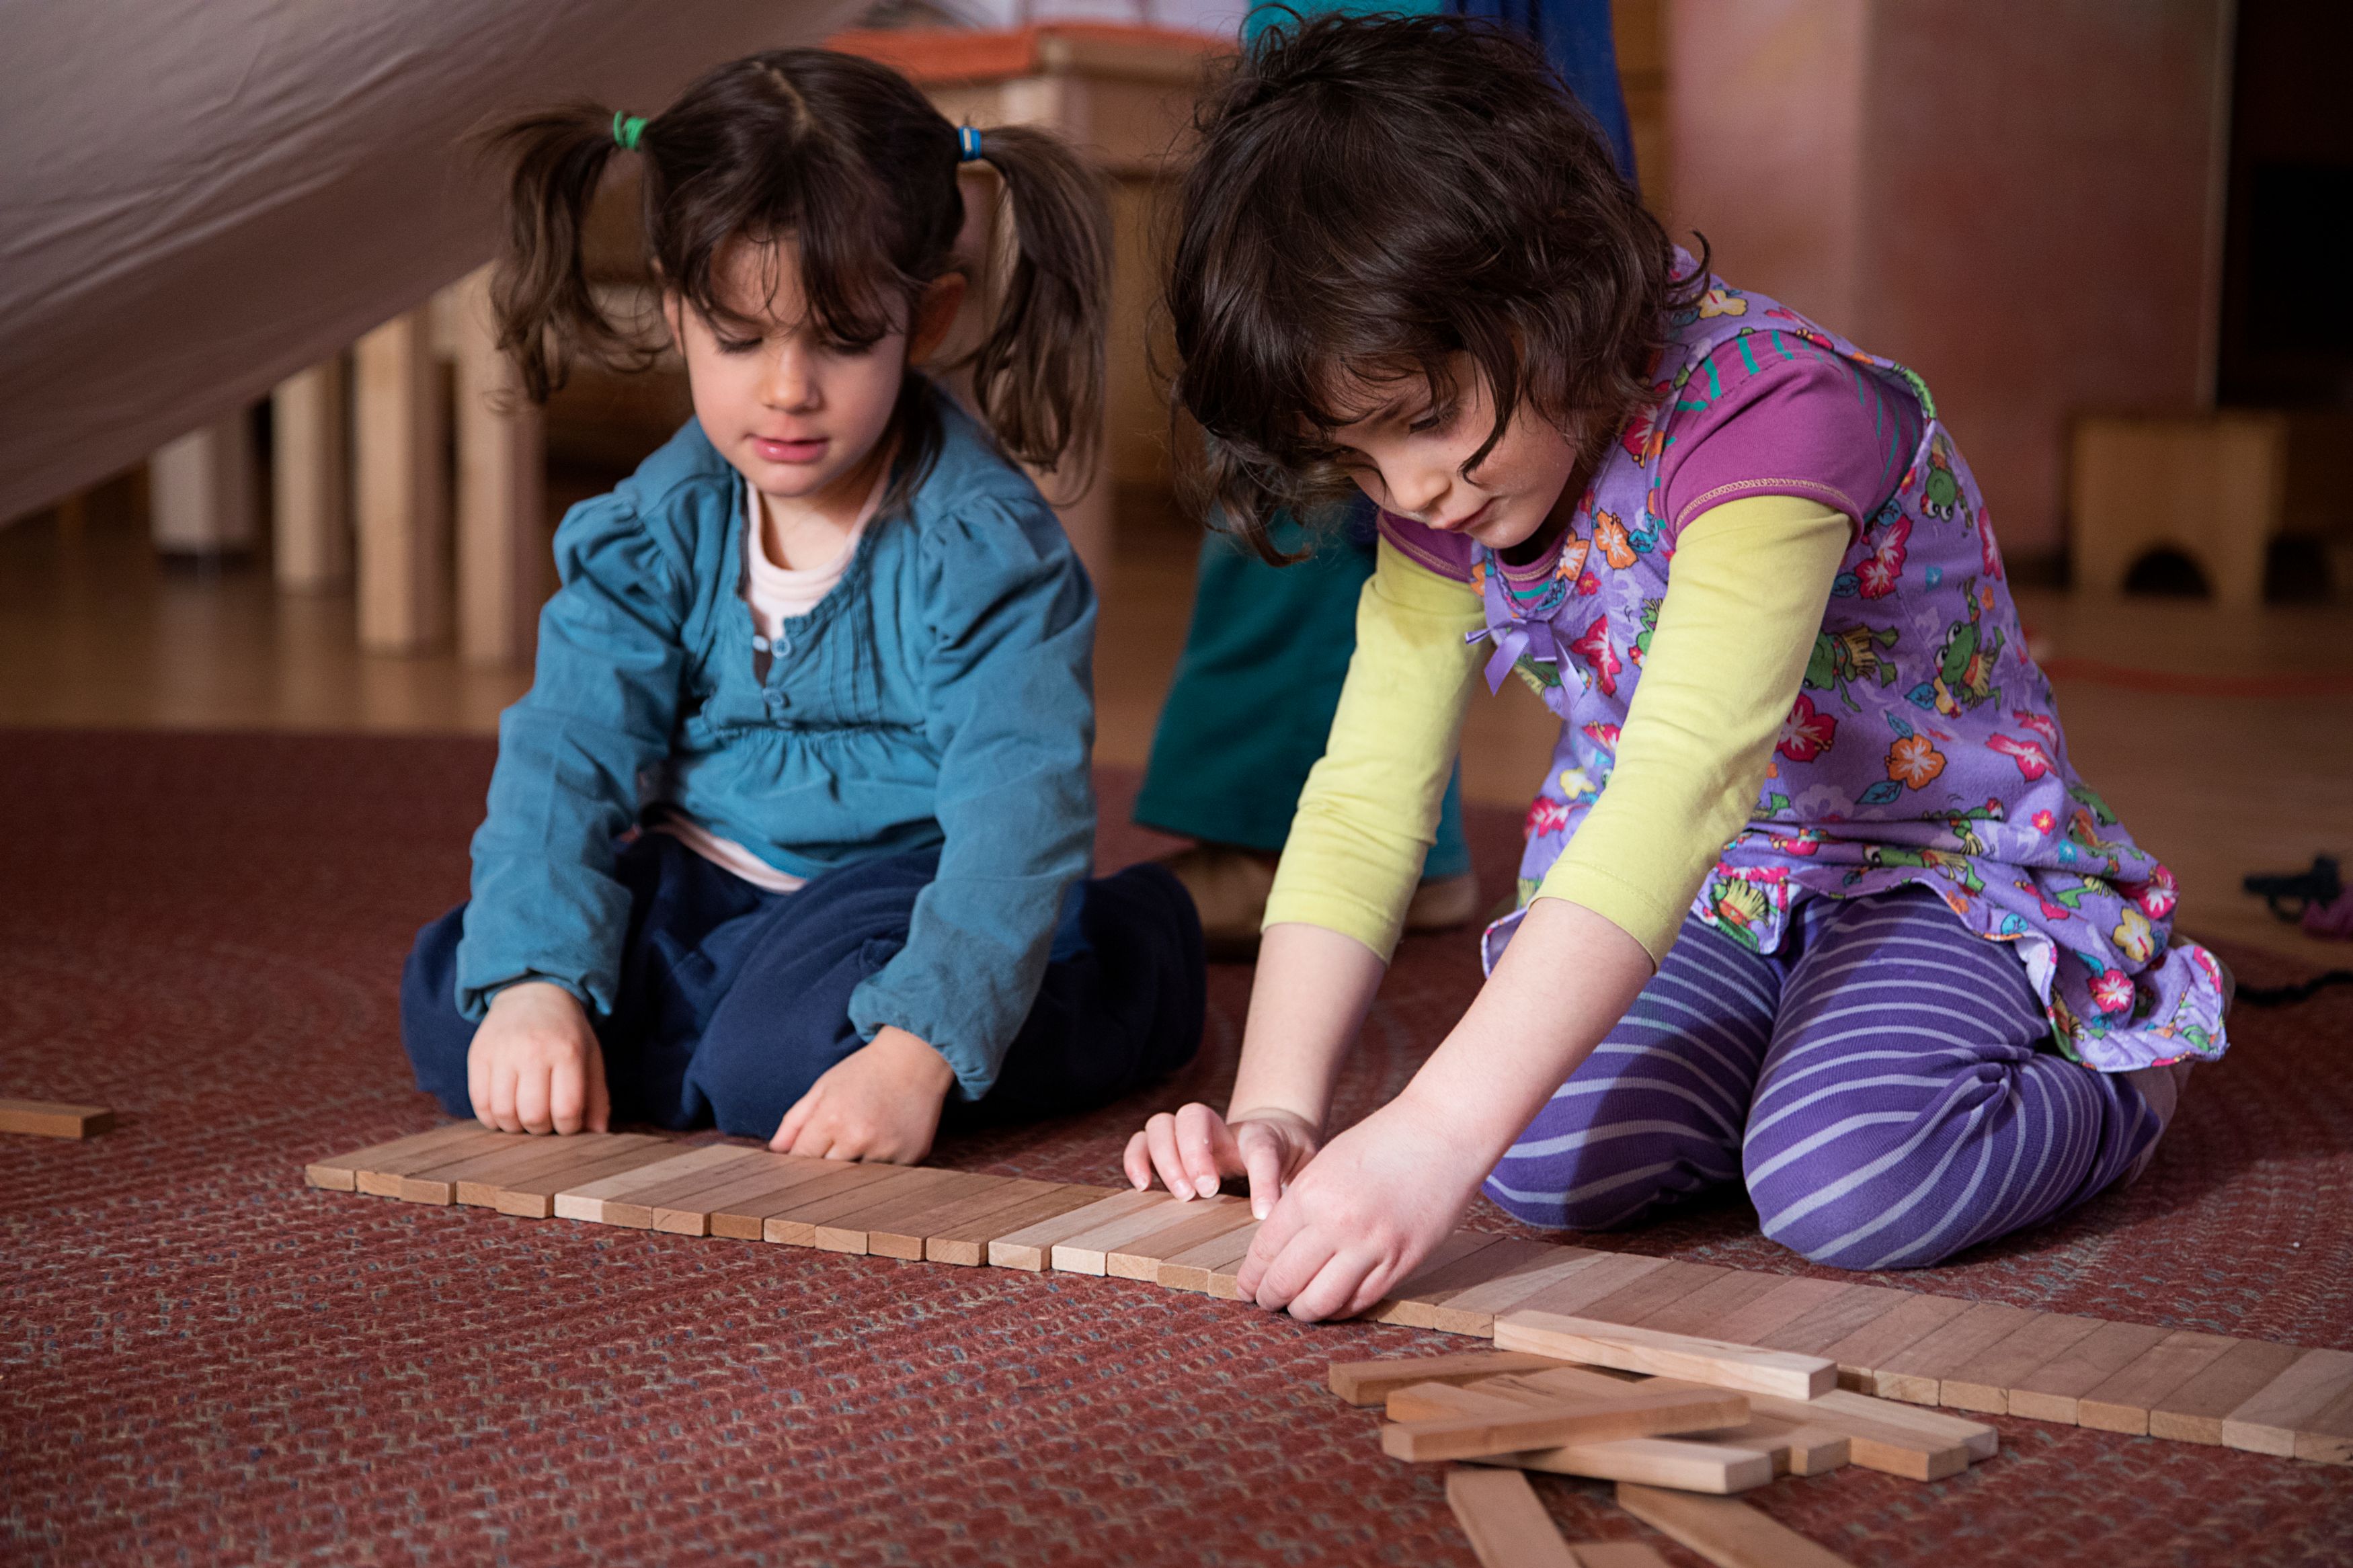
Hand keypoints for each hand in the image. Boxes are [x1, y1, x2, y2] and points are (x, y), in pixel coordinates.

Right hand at [469, 980, 609, 1133]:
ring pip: (503, 1113)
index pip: (567, 1109)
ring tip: (524, 1118)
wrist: (533, 993)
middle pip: (533, 1116)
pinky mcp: (478, 1055)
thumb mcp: (591, 1056)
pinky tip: (503, 1113)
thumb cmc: (567, 1032)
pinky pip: (479, 1102)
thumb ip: (597, 1095)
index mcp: (568, 1052)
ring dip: (514, 1127)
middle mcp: (533, 1051)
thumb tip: (598, 1132)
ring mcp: (502, 1053)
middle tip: (545, 1121)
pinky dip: (491, 1118)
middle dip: (541, 1130)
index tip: (568, 1123)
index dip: (568, 1128)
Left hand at [770, 1025, 955, 1162]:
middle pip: (827, 1173)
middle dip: (827, 1162)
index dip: (802, 1156)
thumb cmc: (865, 1071)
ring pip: (857, 1177)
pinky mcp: (910, 1156)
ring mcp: (886, 1149)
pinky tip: (886, 1138)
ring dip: (856, 1164)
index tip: (808, 1152)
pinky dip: (882, 1164)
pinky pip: (886, 1174)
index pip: (802, 1158)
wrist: (915, 1058)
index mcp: (831, 1118)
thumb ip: (795, 1121)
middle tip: (837, 1143)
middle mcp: (859, 1137)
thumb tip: (775, 1151)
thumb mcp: (823, 1087)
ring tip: (866, 1135)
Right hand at [1123, 1103, 1320, 1218]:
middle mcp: (1221, 1128)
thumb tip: (1286, 1221)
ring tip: (1183, 1195)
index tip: (1262, 1215)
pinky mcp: (1170, 1145)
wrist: (1277, 1134)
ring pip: (1162, 1123)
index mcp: (1260, 1135)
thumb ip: (1299, 1189)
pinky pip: (1142, 1141)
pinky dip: (1136, 1159)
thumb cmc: (1289, 1158)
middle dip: (1195, 1154)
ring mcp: (1191, 1134)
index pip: (1261, 1149)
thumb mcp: (1306, 1171)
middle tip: (1206, 1191)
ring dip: (1166, 1158)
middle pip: (1195, 1116)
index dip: (1263, 1181)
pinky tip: (1144, 1186)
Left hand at [1233, 1092, 1494, 1322]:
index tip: (1244, 1289)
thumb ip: (1300, 1207)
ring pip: (1321, 1302)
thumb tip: (1277, 1252)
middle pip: (1286, 1282)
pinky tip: (1332, 1304)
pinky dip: (1340, 1309)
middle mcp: (1336, 1224)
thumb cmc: (1381, 1143)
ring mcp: (1372, 1247)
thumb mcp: (1325, 1166)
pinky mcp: (1402, 1262)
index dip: (1251, 1278)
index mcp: (1310, 1194)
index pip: (1265, 1252)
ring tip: (1297, 1308)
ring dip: (1302, 1311)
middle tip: (1265, 1303)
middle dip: (1269, 1299)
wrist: (1442, 1132)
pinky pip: (1360, 1301)